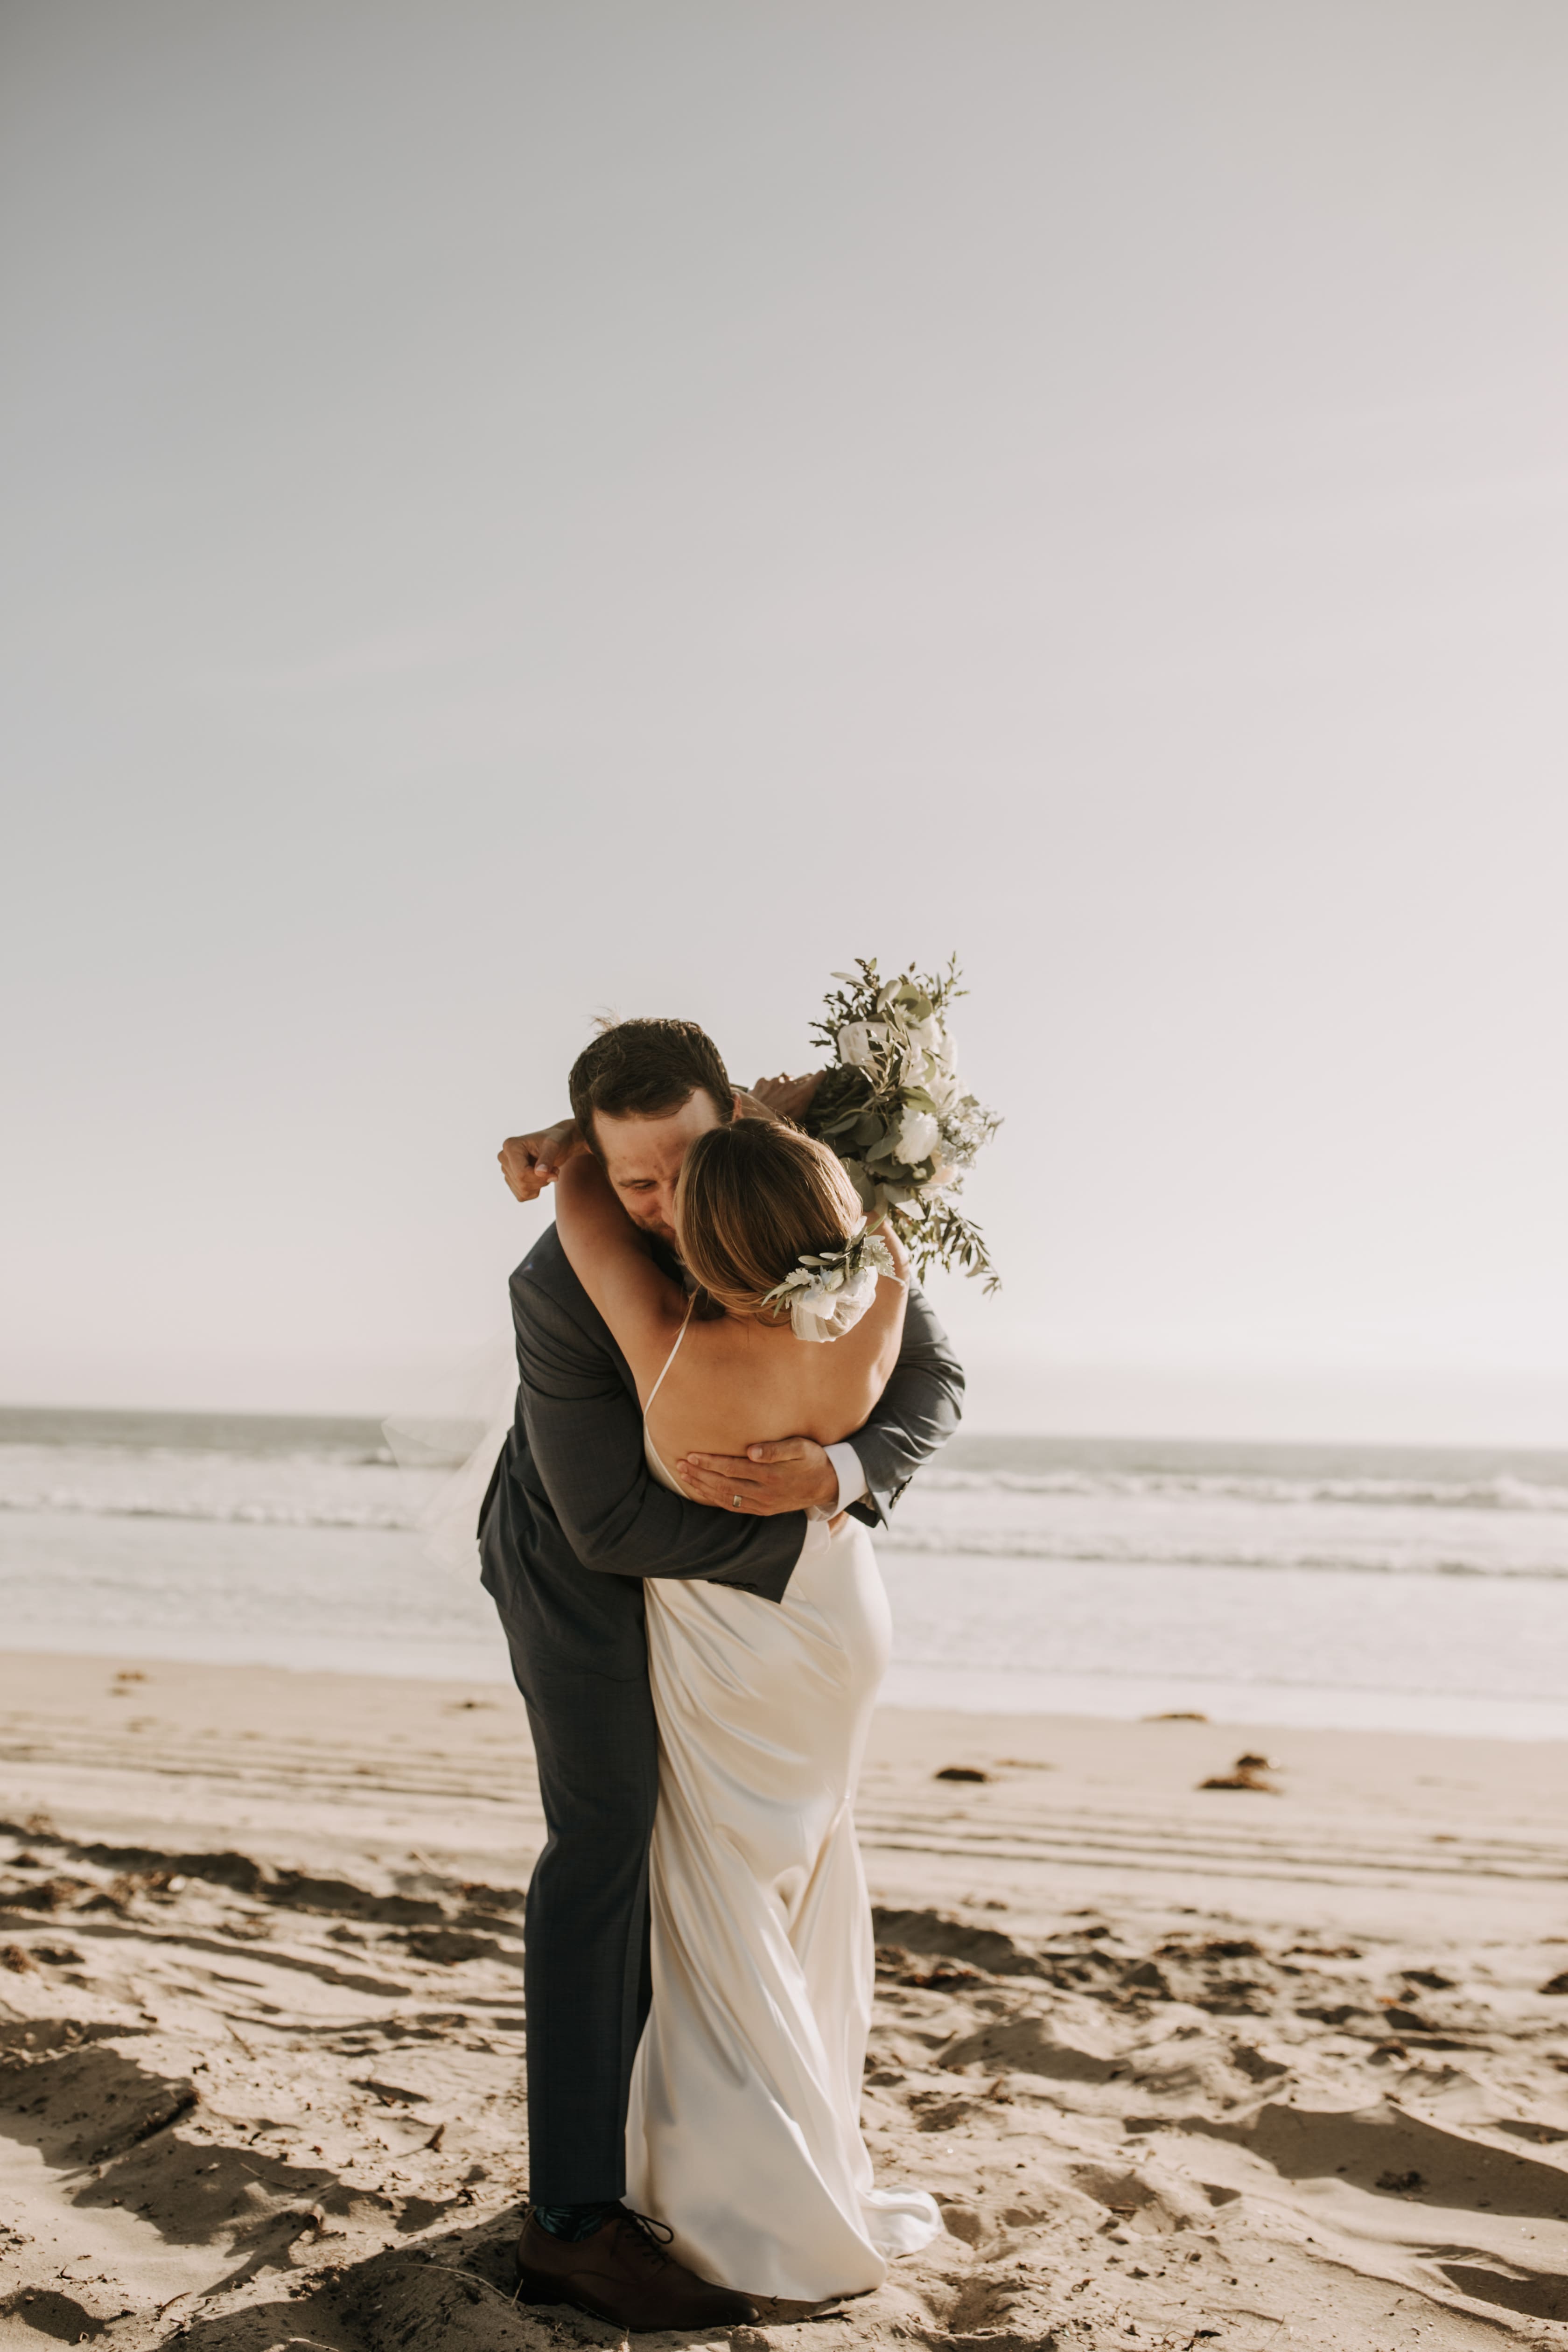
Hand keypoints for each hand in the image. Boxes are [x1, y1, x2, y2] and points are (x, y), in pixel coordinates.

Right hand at [498, 1119, 578, 1201]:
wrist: (555, 1146)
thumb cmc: (555, 1140)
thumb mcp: (554, 1145)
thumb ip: (547, 1158)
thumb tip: (540, 1173)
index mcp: (510, 1146)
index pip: (521, 1173)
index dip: (540, 1178)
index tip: (555, 1172)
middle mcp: (504, 1158)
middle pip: (521, 1183)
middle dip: (542, 1181)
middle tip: (554, 1170)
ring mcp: (506, 1170)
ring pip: (522, 1191)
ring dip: (540, 1185)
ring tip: (548, 1171)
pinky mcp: (511, 1181)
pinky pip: (522, 1196)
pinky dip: (535, 1191)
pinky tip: (540, 1178)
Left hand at [675, 1436, 838, 1515]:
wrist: (828, 1484)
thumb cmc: (813, 1459)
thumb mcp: (801, 1447)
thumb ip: (776, 1449)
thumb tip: (752, 1451)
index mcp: (769, 1475)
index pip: (731, 1468)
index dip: (709, 1462)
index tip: (691, 1454)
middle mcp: (763, 1493)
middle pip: (723, 1484)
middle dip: (699, 1474)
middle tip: (679, 1464)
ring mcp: (762, 1504)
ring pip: (725, 1497)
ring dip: (703, 1487)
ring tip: (685, 1476)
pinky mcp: (763, 1510)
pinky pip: (734, 1506)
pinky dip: (715, 1499)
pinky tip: (703, 1491)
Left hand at [746, 1070, 822, 1122]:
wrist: (753, 1122)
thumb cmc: (778, 1125)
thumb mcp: (798, 1118)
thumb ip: (804, 1104)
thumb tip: (806, 1099)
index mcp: (803, 1093)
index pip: (818, 1076)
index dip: (820, 1076)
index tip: (821, 1076)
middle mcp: (791, 1084)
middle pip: (804, 1076)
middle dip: (804, 1082)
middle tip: (800, 1090)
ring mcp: (776, 1081)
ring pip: (786, 1078)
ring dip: (786, 1085)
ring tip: (779, 1098)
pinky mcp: (763, 1080)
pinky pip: (770, 1080)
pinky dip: (770, 1086)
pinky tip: (767, 1097)